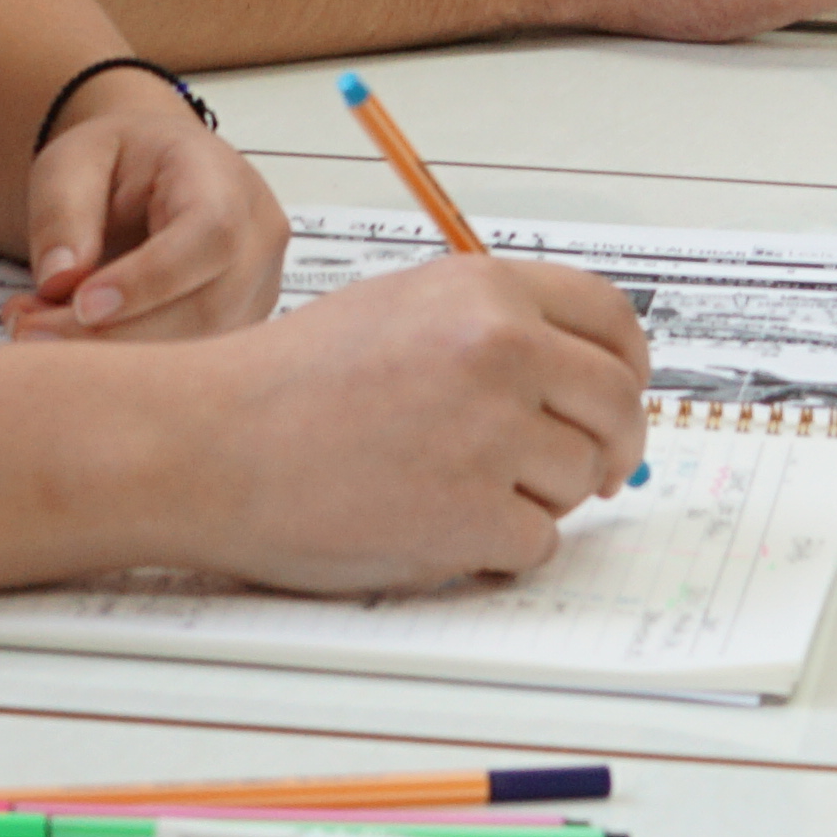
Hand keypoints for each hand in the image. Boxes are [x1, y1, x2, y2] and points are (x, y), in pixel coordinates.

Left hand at [10, 84, 284, 341]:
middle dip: (113, 332)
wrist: (153, 174)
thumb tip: (59, 280)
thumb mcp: (74, 160)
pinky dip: (126, 365)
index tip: (83, 304)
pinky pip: (189, 365)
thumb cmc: (121, 161)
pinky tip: (72, 341)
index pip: (210, 235)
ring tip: (39, 330)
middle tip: (31, 330)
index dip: (150, 279)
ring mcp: (255, 290)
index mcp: (223, 178)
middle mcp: (257, 238)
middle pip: (205, 306)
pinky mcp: (236, 329)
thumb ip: (63, 210)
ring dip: (113, 355)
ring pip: (198, 349)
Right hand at [178, 258, 652, 590]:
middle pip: (617, 405)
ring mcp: (491, 433)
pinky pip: (535, 543)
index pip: (611, 320)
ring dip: (534, 497)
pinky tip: (432, 524)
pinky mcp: (473, 513)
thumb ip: (492, 331)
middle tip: (587, 471)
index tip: (621, 395)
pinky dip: (495, 548)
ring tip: (450, 487)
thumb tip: (582, 382)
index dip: (627, 366)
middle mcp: (500, 349)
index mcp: (483, 288)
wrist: (209, 441)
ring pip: (577, 480)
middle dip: (610, 446)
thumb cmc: (286, 383)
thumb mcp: (400, 310)